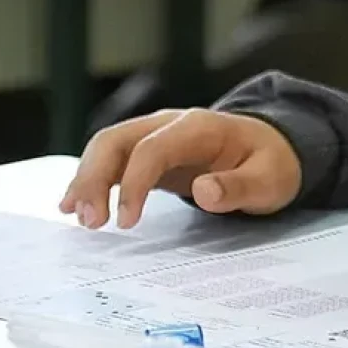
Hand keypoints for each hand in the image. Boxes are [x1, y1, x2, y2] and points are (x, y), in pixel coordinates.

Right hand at [59, 109, 300, 229]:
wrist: (273, 147)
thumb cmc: (271, 163)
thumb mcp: (270, 180)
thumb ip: (239, 186)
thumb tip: (205, 193)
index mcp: (199, 127)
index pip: (152, 148)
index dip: (133, 183)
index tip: (126, 222)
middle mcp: (170, 124)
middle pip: (117, 140)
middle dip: (94, 178)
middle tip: (89, 221)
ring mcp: (156, 135)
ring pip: (107, 147)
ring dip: (87, 179)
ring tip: (77, 217)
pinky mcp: (149, 152)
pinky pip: (113, 160)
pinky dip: (91, 179)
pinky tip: (74, 204)